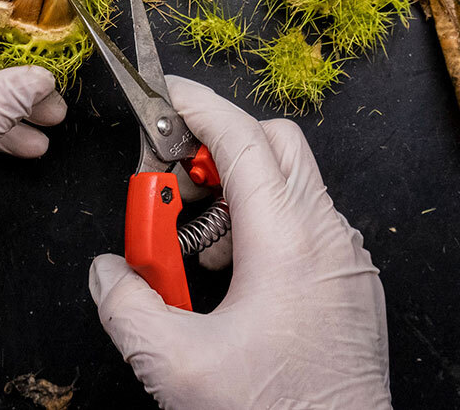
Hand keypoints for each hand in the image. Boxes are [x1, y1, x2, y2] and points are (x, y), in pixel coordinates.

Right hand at [89, 76, 389, 408]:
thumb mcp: (174, 364)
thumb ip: (125, 304)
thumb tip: (109, 271)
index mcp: (290, 241)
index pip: (242, 138)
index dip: (196, 106)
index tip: (164, 95)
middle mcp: (327, 238)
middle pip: (275, 146)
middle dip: (219, 148)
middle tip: (177, 183)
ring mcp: (345, 260)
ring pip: (291, 187)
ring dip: (237, 197)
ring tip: (200, 250)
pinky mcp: (350, 284)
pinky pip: (304, 225)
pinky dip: (262, 229)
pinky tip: (234, 280)